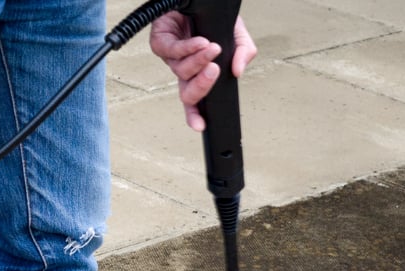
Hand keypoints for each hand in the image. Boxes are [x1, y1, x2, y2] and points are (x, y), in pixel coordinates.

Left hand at [150, 12, 256, 130]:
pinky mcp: (160, 42)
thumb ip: (243, 52)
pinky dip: (188, 48)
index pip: (197, 102)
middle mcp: (184, 70)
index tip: (201, 125)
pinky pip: (172, 51)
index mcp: (199, 74)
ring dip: (199, 61)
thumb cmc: (213, 19)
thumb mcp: (237, 35)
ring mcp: (171, 58)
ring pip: (182, 71)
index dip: (196, 115)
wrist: (200, 0)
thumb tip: (239, 71)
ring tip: (213, 48)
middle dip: (202, 86)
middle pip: (187, 93)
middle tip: (214, 72)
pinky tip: (200, 42)